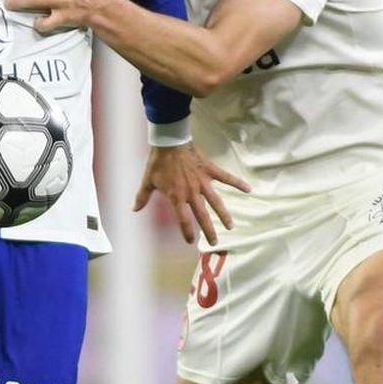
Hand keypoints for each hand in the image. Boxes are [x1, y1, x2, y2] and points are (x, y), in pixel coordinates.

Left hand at [135, 144, 249, 243]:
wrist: (170, 142)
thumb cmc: (158, 162)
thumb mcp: (147, 180)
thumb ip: (142, 196)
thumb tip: (134, 209)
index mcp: (177, 197)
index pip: (183, 220)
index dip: (187, 232)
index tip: (190, 241)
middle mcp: (192, 193)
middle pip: (202, 215)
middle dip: (209, 230)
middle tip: (215, 242)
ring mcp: (203, 182)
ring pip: (216, 202)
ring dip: (224, 214)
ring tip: (231, 226)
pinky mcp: (210, 171)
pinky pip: (226, 178)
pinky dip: (237, 183)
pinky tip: (249, 189)